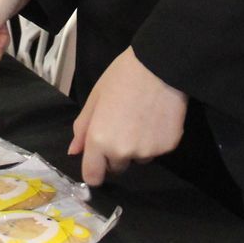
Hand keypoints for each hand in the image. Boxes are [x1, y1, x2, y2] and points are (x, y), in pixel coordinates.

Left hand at [69, 48, 187, 186]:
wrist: (160, 65)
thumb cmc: (122, 77)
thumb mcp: (95, 98)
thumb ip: (82, 128)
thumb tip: (74, 151)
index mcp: (99, 141)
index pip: (93, 177)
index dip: (95, 169)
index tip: (99, 159)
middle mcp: (123, 152)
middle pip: (117, 166)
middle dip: (117, 153)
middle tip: (123, 125)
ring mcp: (148, 152)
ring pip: (139, 158)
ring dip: (138, 147)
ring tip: (142, 118)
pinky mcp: (168, 147)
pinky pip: (157, 150)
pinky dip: (156, 139)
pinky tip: (157, 117)